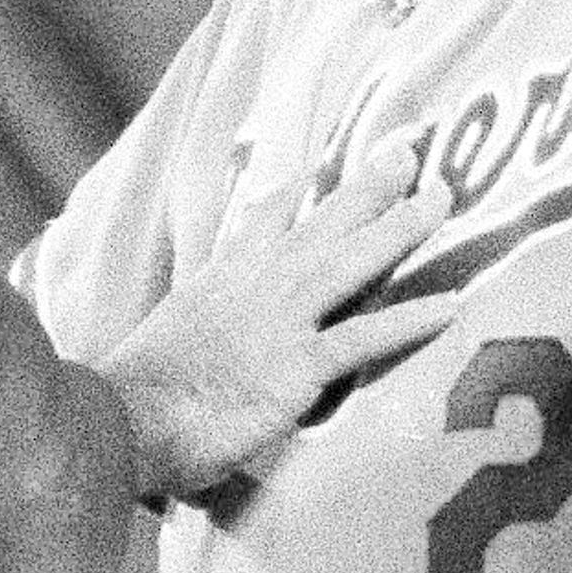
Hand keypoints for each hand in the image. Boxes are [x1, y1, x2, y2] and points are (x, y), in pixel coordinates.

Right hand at [99, 135, 455, 503]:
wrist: (120, 422)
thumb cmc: (134, 398)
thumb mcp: (166, 342)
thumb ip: (198, 332)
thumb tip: (200, 350)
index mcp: (221, 280)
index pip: (265, 220)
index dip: (301, 191)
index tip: (327, 166)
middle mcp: (254, 287)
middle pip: (320, 222)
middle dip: (368, 184)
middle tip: (410, 150)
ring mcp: (277, 323)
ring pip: (350, 261)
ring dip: (400, 227)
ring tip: (444, 198)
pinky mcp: (294, 368)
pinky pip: (363, 336)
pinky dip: (409, 320)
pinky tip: (452, 306)